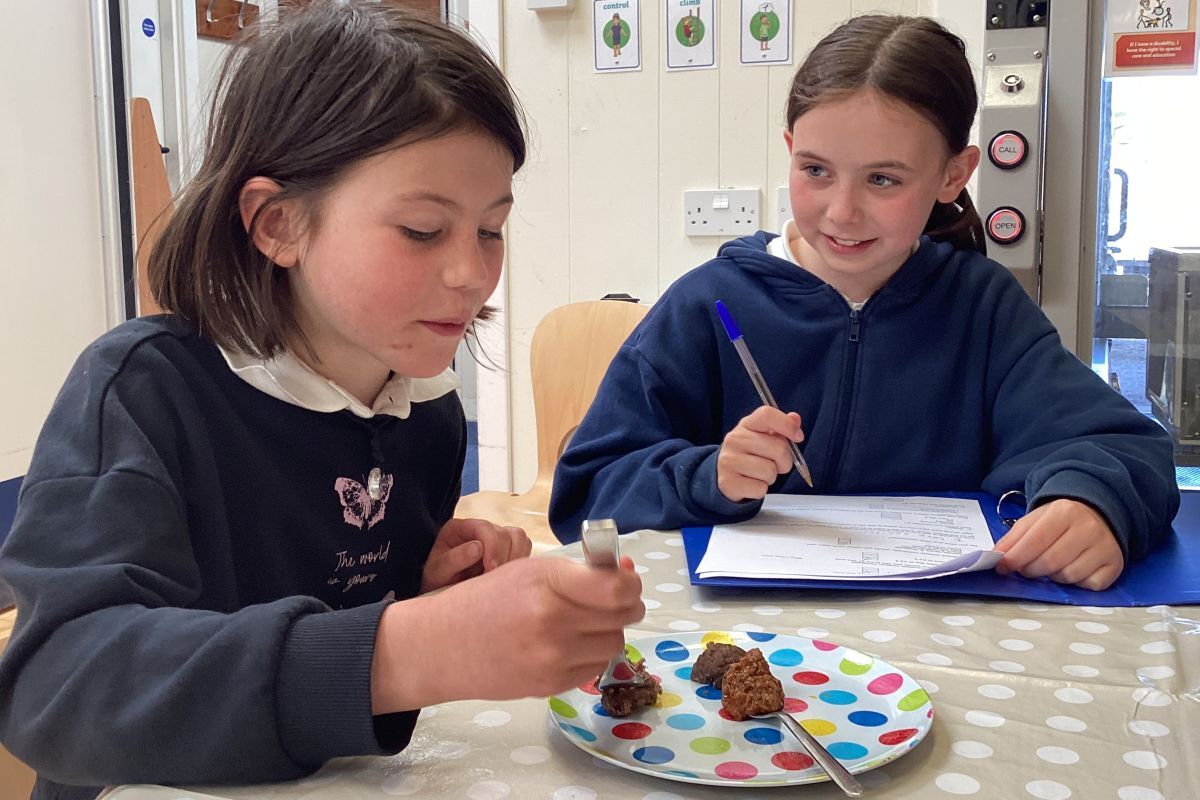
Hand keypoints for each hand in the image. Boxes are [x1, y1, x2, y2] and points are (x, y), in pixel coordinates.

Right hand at [373, 556, 644, 710]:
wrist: (441, 646)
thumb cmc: (486, 599)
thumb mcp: (529, 570)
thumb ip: (578, 573)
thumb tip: (628, 572)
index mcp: (547, 582)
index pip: (618, 588)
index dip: (631, 582)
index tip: (625, 578)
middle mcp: (553, 621)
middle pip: (624, 616)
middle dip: (624, 605)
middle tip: (608, 600)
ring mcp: (553, 658)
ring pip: (615, 643)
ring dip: (606, 632)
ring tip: (580, 623)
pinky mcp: (551, 685)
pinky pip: (595, 667)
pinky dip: (589, 655)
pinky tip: (565, 645)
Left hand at [420, 518, 531, 592]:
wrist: (441, 591)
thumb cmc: (436, 580)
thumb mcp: (437, 572)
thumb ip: (454, 559)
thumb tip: (477, 547)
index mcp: (460, 528)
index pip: (486, 527)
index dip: (493, 546)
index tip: (491, 568)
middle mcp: (480, 529)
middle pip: (506, 533)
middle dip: (504, 557)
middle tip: (494, 578)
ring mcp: (495, 538)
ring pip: (519, 538)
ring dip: (515, 558)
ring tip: (501, 578)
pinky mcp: (506, 550)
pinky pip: (524, 549)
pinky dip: (520, 562)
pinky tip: (506, 577)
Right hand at [716, 406, 804, 501]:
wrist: (724, 474)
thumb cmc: (751, 454)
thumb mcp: (764, 436)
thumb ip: (781, 426)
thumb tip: (795, 419)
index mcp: (746, 424)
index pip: (767, 415)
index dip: (787, 425)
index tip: (798, 437)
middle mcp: (734, 439)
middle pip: (778, 448)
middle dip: (785, 461)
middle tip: (776, 464)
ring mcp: (728, 460)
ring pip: (769, 471)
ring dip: (771, 476)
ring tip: (760, 473)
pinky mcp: (728, 482)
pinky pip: (760, 489)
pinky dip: (761, 490)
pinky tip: (752, 483)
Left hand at [993, 498, 1124, 590]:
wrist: (1098, 515)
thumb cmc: (1060, 521)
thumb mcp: (1034, 520)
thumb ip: (1013, 538)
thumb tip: (998, 558)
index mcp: (1064, 512)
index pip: (1035, 541)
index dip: (1016, 558)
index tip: (1003, 567)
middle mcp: (1088, 528)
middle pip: (1050, 562)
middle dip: (1031, 570)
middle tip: (1025, 569)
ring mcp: (1105, 547)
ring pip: (1068, 576)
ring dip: (1052, 577)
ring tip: (1051, 566)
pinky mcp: (1115, 565)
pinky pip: (1088, 585)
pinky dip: (1075, 583)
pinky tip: (1072, 569)